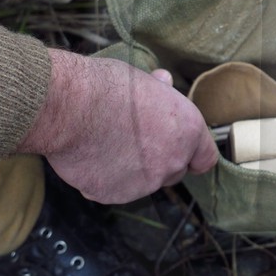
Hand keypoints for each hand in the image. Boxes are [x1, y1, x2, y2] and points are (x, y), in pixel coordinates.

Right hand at [17, 50, 217, 203]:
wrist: (70, 107)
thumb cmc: (106, 86)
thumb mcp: (142, 80)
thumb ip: (159, 91)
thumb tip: (164, 83)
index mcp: (188, 131)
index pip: (205, 158)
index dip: (192, 154)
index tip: (180, 151)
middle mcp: (172, 162)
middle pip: (173, 172)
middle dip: (158, 161)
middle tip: (132, 140)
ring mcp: (144, 184)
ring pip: (142, 183)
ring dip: (129, 170)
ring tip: (104, 143)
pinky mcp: (113, 195)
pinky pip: (110, 189)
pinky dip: (101, 179)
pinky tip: (88, 156)